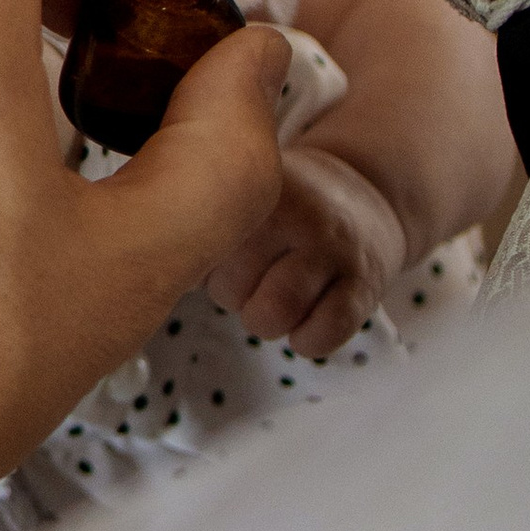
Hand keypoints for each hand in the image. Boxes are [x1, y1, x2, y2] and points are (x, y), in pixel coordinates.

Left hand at [202, 139, 407, 358]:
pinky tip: (303, 322)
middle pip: (232, 289)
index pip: (201, 248)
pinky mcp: (365, 285)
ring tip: (271, 301)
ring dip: (264, 321)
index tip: (214, 254)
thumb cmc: (284, 206)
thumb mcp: (249, 190)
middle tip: (249, 278)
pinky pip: (322, 334)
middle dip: (232, 296)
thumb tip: (162, 271)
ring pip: (274, 313)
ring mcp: (335, 250)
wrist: (367, 193)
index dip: (199, 265)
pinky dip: (305, 340)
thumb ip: (203, 216)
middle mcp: (298, 215)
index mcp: (259, 190)